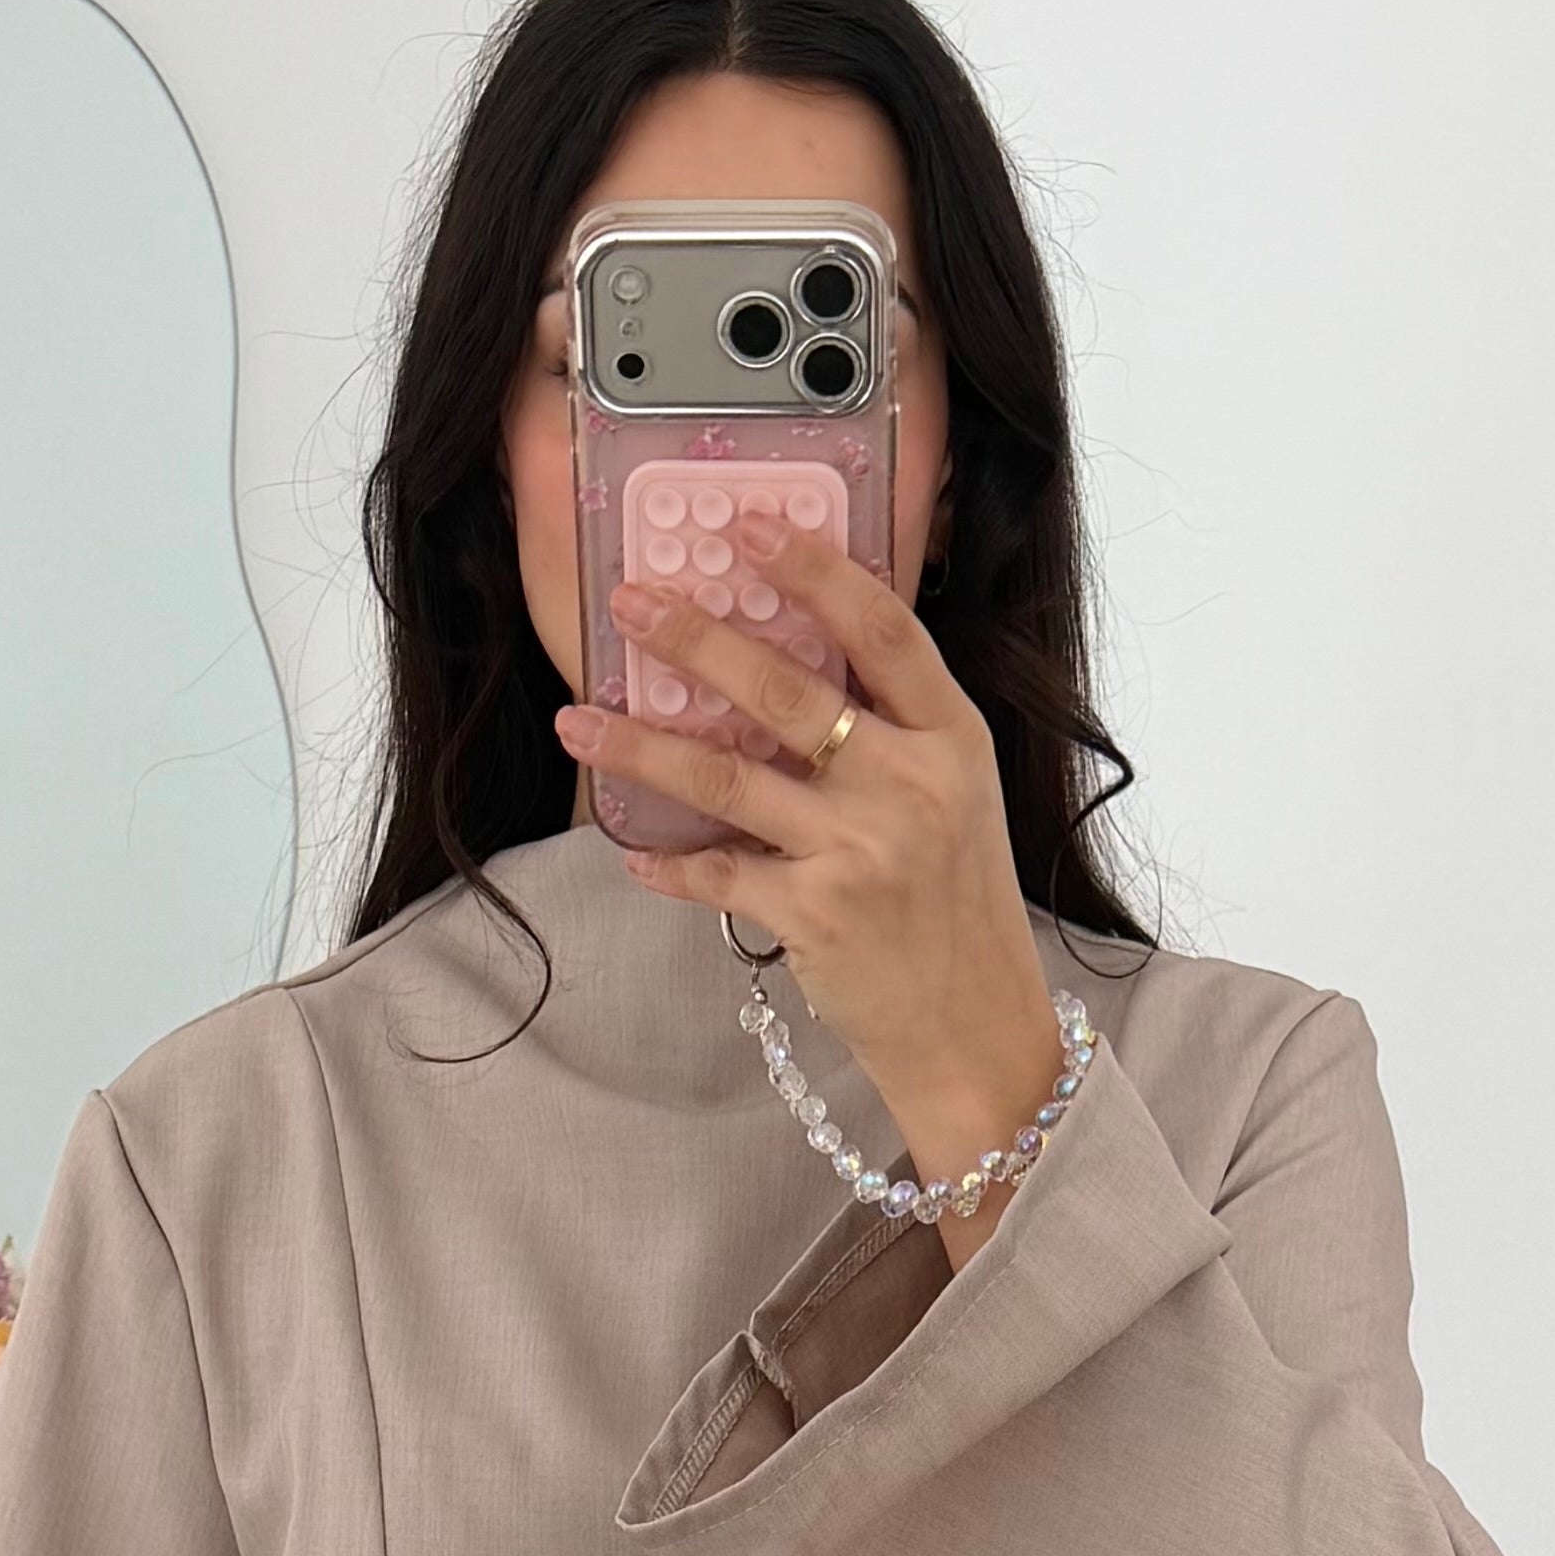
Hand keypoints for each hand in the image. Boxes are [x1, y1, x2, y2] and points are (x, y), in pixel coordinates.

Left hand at [556, 531, 1064, 1260]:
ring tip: (577, 721)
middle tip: (629, 604)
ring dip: (642, 748)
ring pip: (728, 776)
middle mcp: (910, 785)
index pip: (882, 629)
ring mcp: (860, 851)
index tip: (748, 525)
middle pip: (785, 690)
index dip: (812, 570)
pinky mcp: (815, 915)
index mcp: (952, 738)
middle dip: (694, 639)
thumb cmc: (958, 908)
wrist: (977, 1030)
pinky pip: (719, 872)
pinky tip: (633, 851)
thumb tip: (793, 665)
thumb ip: (896, 732)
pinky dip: (671, 864)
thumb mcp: (958, 798)